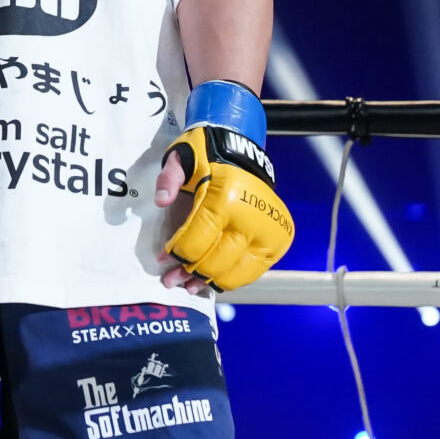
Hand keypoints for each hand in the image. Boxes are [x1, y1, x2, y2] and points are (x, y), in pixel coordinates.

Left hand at [156, 81, 295, 293]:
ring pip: (235, 274)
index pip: (196, 242)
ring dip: (209, 282)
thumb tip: (161, 200)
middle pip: (214, 263)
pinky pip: (253, 271)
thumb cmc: (209, 157)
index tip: (162, 260)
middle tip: (171, 280)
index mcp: (226, 199)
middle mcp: (252, 219)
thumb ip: (169, 178)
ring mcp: (269, 233)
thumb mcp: (182, 158)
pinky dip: (231, 278)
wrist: (244, 153)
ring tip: (190, 285)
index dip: (176, 255)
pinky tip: (213, 279)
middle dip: (188, 273)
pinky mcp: (279, 241)